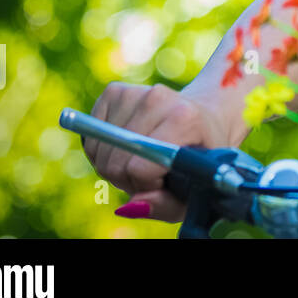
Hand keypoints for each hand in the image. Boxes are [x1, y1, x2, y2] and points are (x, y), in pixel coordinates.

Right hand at [85, 82, 234, 222]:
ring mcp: (135, 92)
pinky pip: (91, 135)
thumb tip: (131, 206)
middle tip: (151, 172)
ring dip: (114, 165)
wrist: (206, 118)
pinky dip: (103, 149)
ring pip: (100, 151)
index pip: (138, 168)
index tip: (163, 180)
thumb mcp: (195, 189)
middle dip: (128, 178)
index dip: (145, 185)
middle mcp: (158, 97)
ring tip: (141, 159)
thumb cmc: (200, 159)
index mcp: (184, 118)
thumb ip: (165, 205)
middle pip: (115, 162)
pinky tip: (127, 144)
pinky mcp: (115, 91)